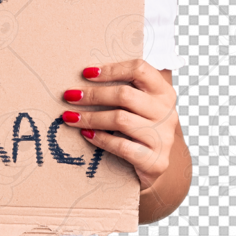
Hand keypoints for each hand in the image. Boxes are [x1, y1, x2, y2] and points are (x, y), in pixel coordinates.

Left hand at [60, 59, 178, 191]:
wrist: (155, 165)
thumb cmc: (139, 129)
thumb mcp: (138, 106)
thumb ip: (121, 90)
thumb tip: (84, 76)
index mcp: (163, 92)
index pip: (140, 70)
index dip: (112, 69)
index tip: (85, 73)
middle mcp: (166, 112)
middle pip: (125, 95)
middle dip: (93, 95)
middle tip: (69, 96)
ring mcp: (163, 137)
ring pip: (121, 120)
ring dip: (90, 117)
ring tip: (69, 117)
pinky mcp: (155, 161)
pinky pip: (122, 146)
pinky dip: (101, 139)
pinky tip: (86, 134)